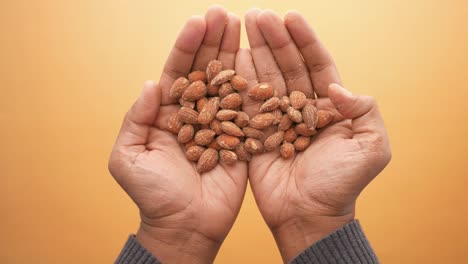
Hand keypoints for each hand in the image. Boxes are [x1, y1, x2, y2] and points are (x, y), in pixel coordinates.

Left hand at [108, 6, 245, 263]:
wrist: (184, 226)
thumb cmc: (152, 195)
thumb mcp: (129, 157)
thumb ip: (137, 119)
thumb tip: (152, 83)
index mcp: (167, 114)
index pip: (177, 72)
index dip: (187, 46)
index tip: (198, 21)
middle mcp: (195, 113)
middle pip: (205, 70)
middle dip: (214, 42)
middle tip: (225, 14)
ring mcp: (219, 124)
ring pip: (228, 83)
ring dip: (236, 55)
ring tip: (245, 26)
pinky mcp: (240, 139)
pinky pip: (248, 110)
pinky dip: (254, 87)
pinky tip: (261, 62)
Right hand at [239, 9, 390, 261]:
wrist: (309, 215)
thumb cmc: (342, 184)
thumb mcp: (371, 147)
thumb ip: (364, 111)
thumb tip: (335, 86)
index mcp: (330, 107)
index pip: (317, 64)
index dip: (305, 41)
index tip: (291, 17)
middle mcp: (302, 108)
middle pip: (287, 66)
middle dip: (274, 39)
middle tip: (258, 15)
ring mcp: (277, 118)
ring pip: (265, 78)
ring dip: (255, 51)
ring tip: (242, 26)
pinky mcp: (255, 132)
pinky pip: (246, 101)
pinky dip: (239, 79)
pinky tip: (231, 57)